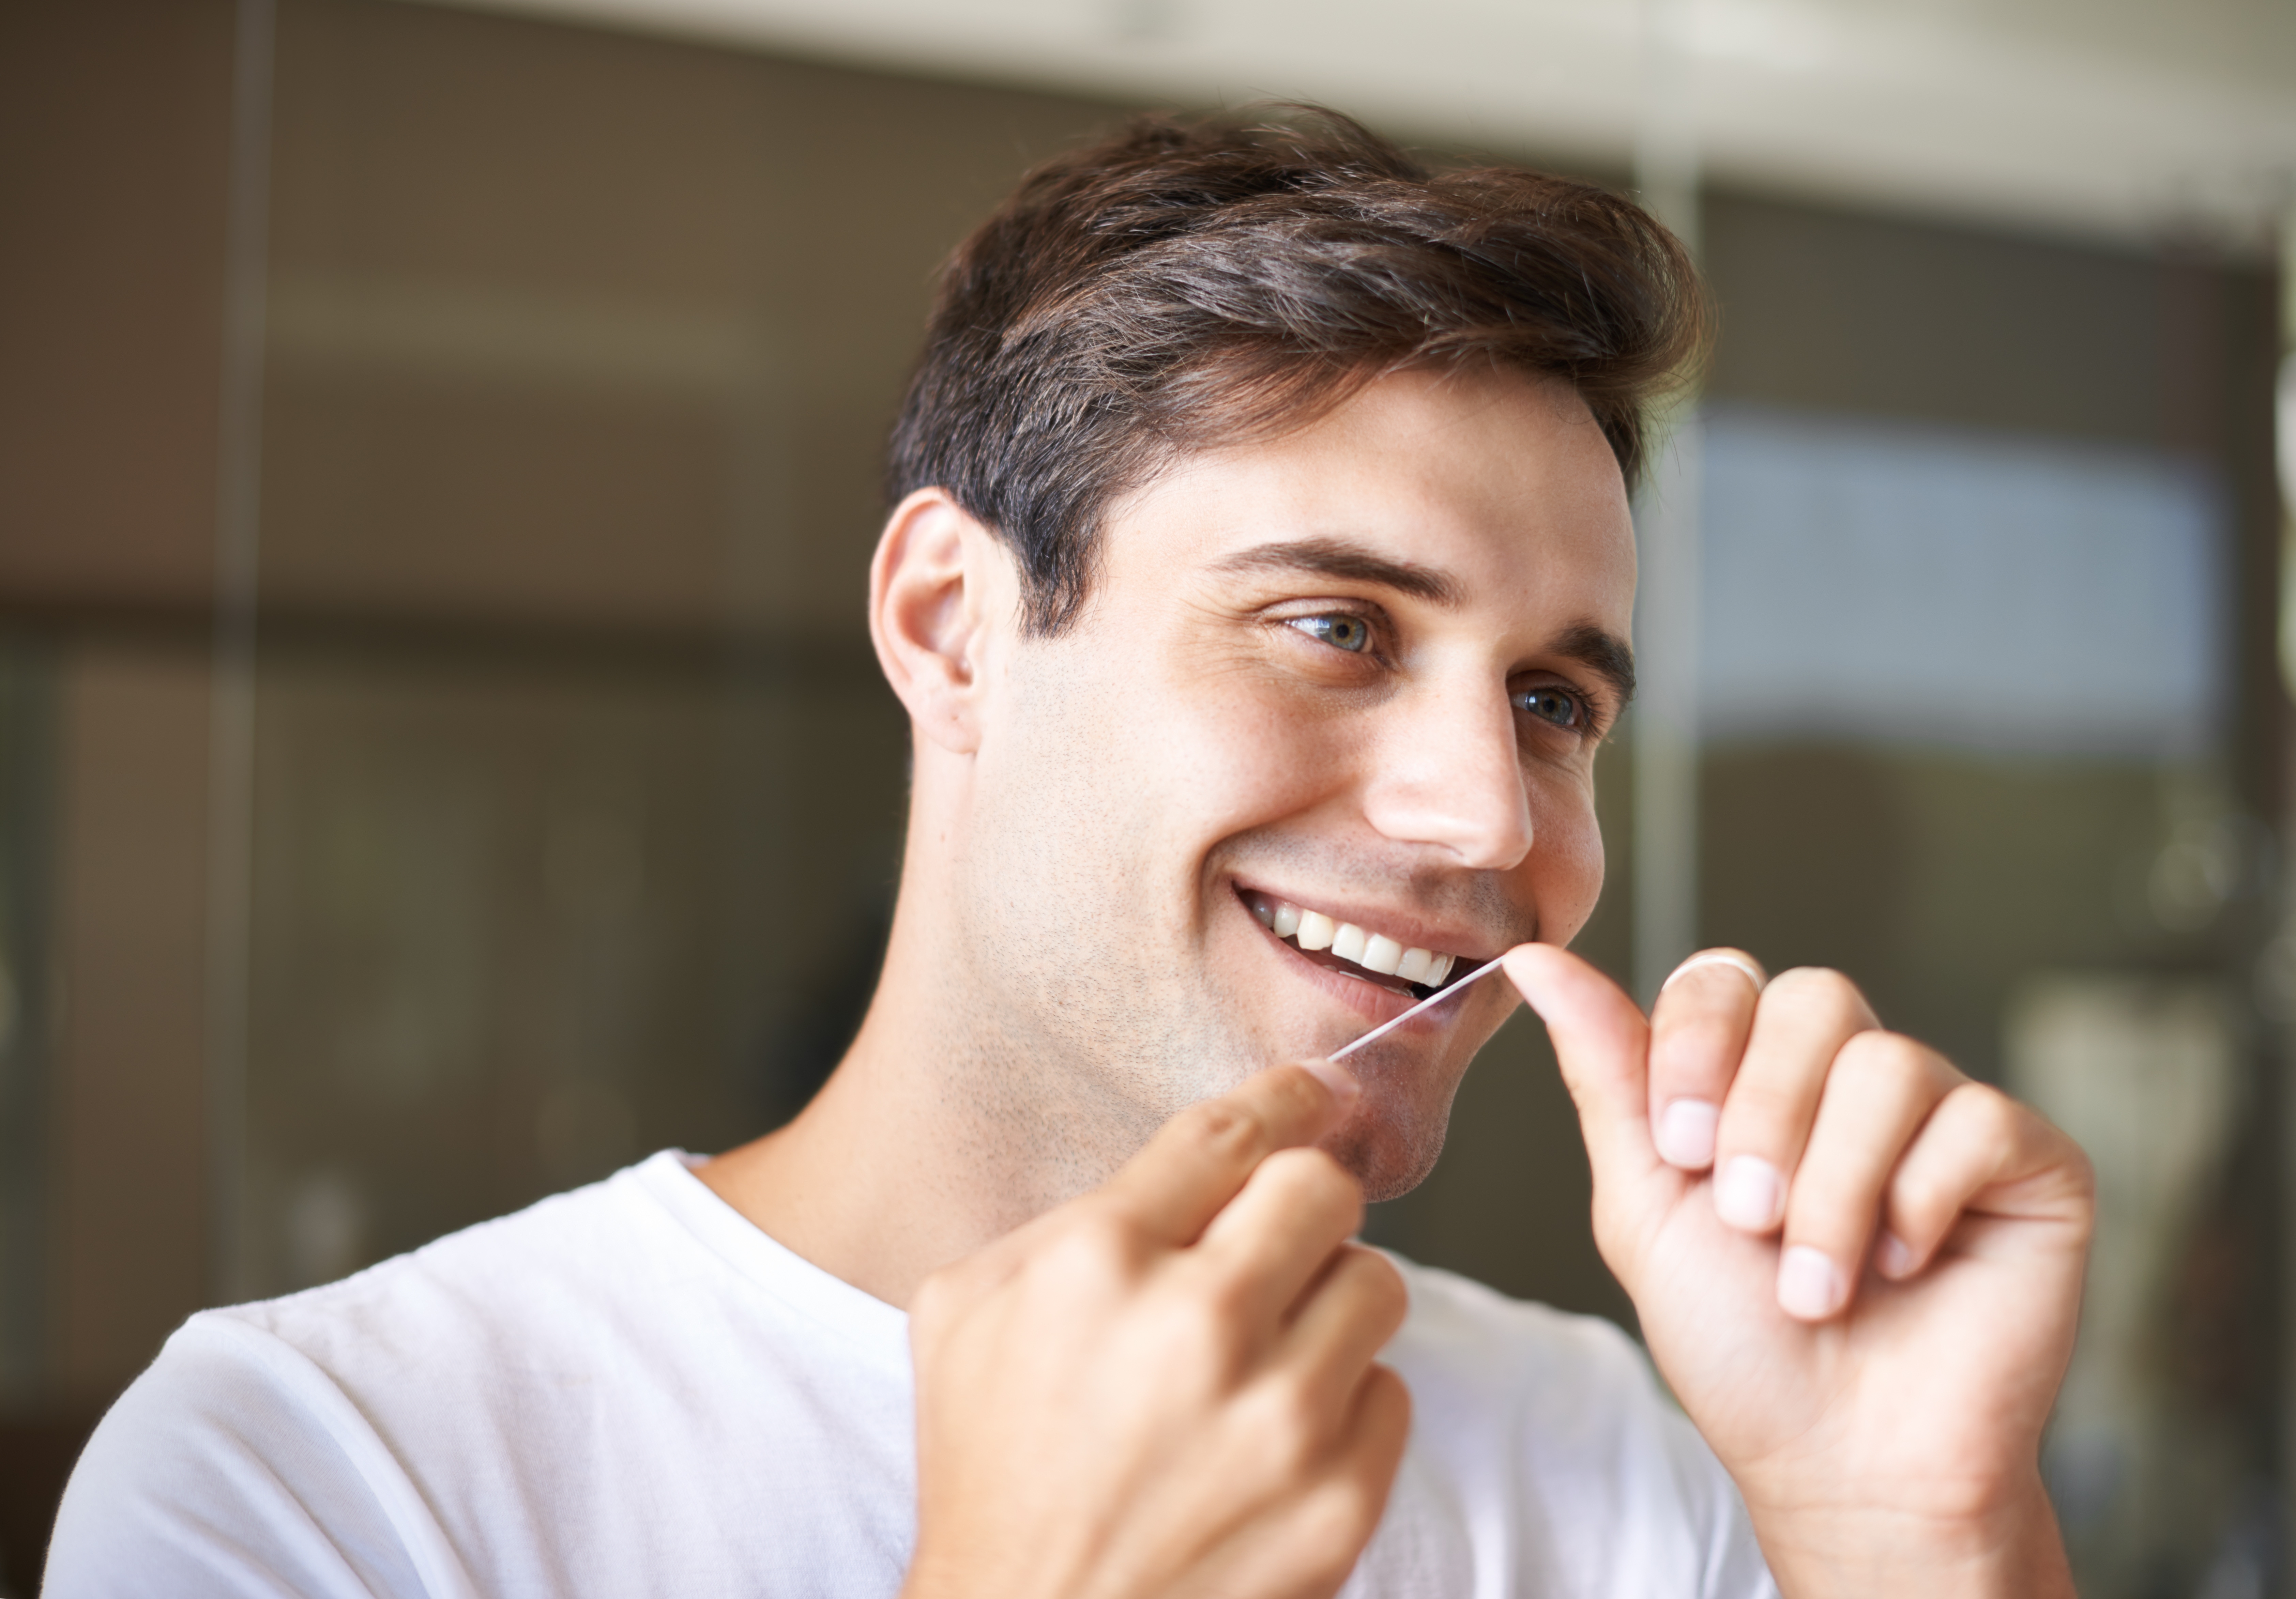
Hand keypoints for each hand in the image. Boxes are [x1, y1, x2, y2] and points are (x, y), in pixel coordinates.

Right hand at [901, 1061, 1411, 1598]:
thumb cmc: (991, 1472)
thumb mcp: (968, 1312)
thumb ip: (1067, 1221)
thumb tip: (1177, 1173)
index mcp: (1099, 1260)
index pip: (1231, 1132)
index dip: (1286, 1097)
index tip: (1311, 1095)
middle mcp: (1196, 1324)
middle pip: (1323, 1187)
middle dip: (1304, 1204)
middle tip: (1278, 1243)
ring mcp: (1279, 1417)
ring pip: (1376, 1283)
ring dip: (1329, 1304)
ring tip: (1271, 1352)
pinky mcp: (1339, 1500)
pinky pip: (1390, 1393)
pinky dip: (1344, 1407)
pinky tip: (1275, 1441)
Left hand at [1505, 944, 2093, 1598]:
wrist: (1835, 1458)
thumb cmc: (1740, 1347)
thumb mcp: (1644, 1203)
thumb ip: (1606, 1073)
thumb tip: (1536, 959)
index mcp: (1758, 1077)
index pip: (1725, 980)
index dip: (1699, 1050)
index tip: (1683, 1151)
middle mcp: (1852, 1080)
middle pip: (1814, 996)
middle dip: (1763, 1116)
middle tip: (1750, 1219)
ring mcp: (1945, 1115)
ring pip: (1888, 1064)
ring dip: (1833, 1188)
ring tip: (1819, 1281)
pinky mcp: (2029, 1161)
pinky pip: (1976, 1119)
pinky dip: (1920, 1203)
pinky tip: (1905, 1267)